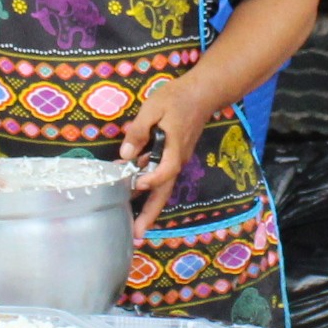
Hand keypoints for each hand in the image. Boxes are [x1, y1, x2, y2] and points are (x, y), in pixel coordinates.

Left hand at [119, 77, 211, 231]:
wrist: (202, 93)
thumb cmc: (177, 98)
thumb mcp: (153, 108)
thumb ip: (139, 131)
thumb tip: (125, 154)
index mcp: (174, 149)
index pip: (165, 172)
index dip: (151, 181)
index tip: (137, 185)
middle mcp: (177, 160)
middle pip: (164, 191)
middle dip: (150, 214)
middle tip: (137, 234)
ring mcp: (176, 159)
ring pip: (162, 187)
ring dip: (149, 205)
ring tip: (134, 224)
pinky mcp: (173, 156)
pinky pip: (160, 176)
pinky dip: (148, 186)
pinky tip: (131, 188)